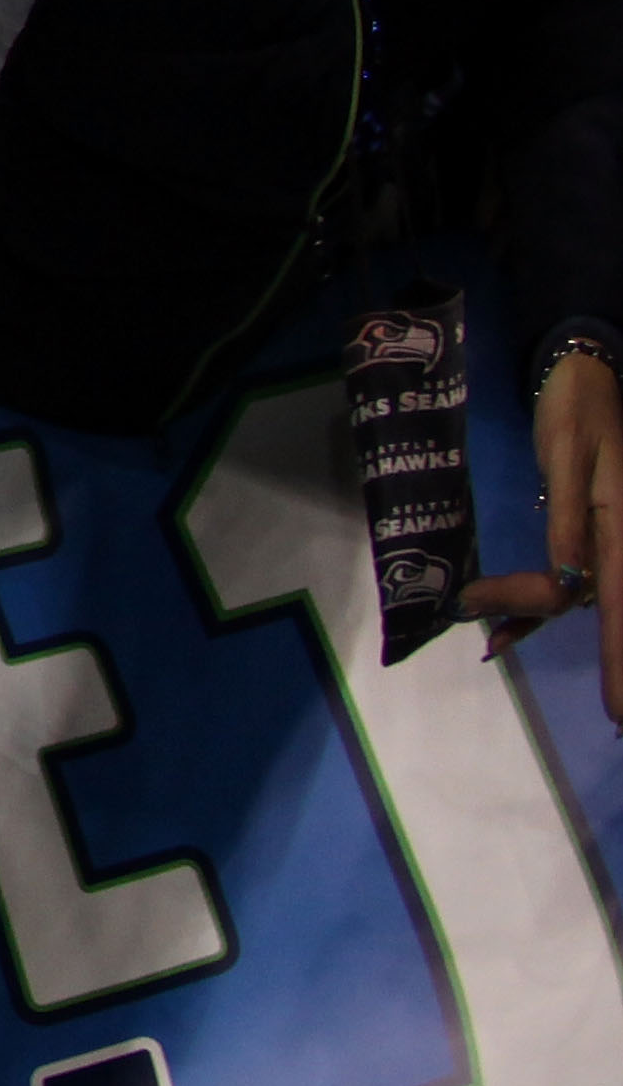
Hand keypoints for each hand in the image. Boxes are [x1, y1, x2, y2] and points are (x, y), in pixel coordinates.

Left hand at [475, 350, 622, 718]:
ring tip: (477, 614)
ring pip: (571, 595)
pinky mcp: (588, 534)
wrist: (587, 375)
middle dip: (535, 613)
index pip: (622, 605)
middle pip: (584, 599)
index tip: (619, 709)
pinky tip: (500, 632)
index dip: (621, 659)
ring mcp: (606, 541)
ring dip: (526, 609)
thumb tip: (568, 578)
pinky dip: (532, 606)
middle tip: (481, 622)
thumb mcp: (569, 456)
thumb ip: (568, 516)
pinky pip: (565, 581)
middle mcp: (621, 543)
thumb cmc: (580, 410)